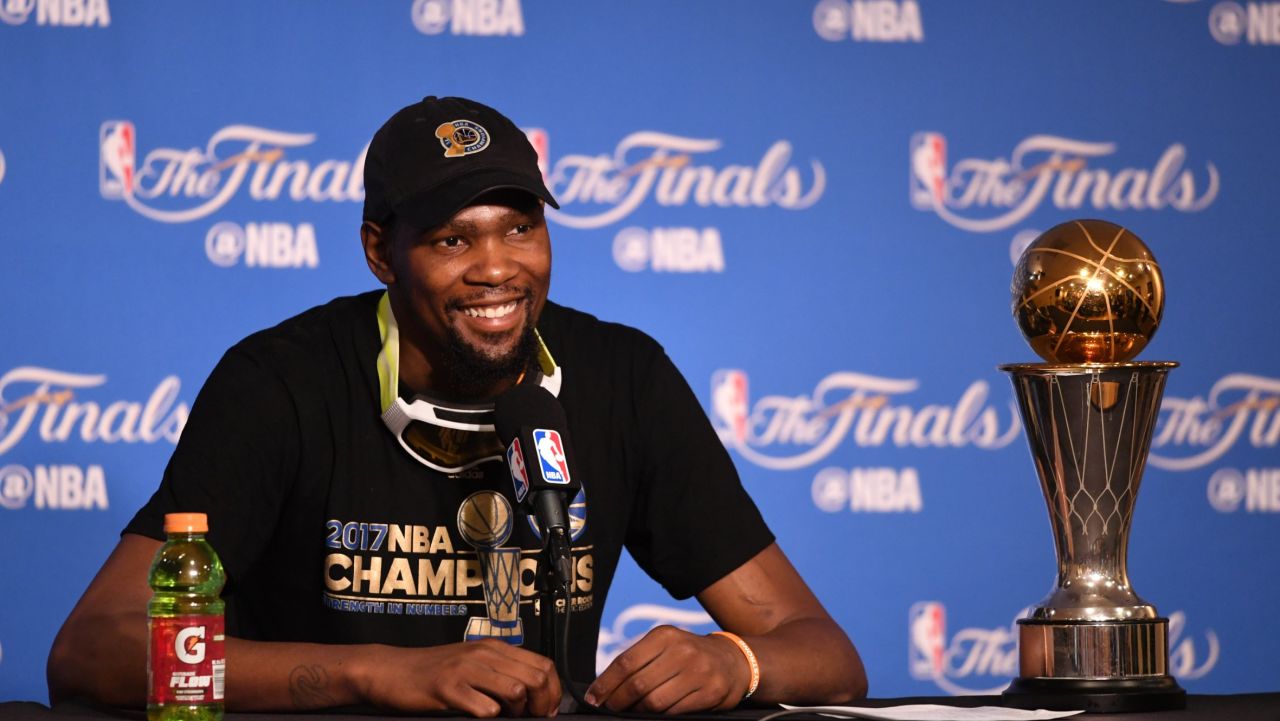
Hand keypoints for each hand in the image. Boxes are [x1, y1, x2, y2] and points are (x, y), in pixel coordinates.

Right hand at [355, 639, 560, 716]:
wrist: (391, 670)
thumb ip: (501, 673)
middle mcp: (484, 653)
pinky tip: (478, 716)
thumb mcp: (473, 664)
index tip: (547, 710)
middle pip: (536, 678)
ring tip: (503, 717)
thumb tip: (533, 696)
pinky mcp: (447, 688)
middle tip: (531, 718)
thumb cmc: (433, 671)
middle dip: (542, 705)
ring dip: (516, 712)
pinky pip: (484, 707)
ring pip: (515, 690)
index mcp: (494, 647)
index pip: (544, 665)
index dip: (553, 691)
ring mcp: (466, 669)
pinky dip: (489, 717)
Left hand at [586, 625, 748, 713]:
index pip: (625, 662)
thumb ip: (639, 659)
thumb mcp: (666, 645)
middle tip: (608, 708)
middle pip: (637, 685)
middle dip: (617, 701)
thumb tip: (604, 685)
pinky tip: (653, 715)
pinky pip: (673, 712)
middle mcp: (682, 651)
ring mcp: (698, 673)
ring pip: (654, 702)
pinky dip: (659, 717)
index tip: (593, 697)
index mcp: (665, 635)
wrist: (733, 661)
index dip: (605, 683)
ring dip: (636, 711)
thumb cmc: (689, 654)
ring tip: (629, 712)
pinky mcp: (709, 693)